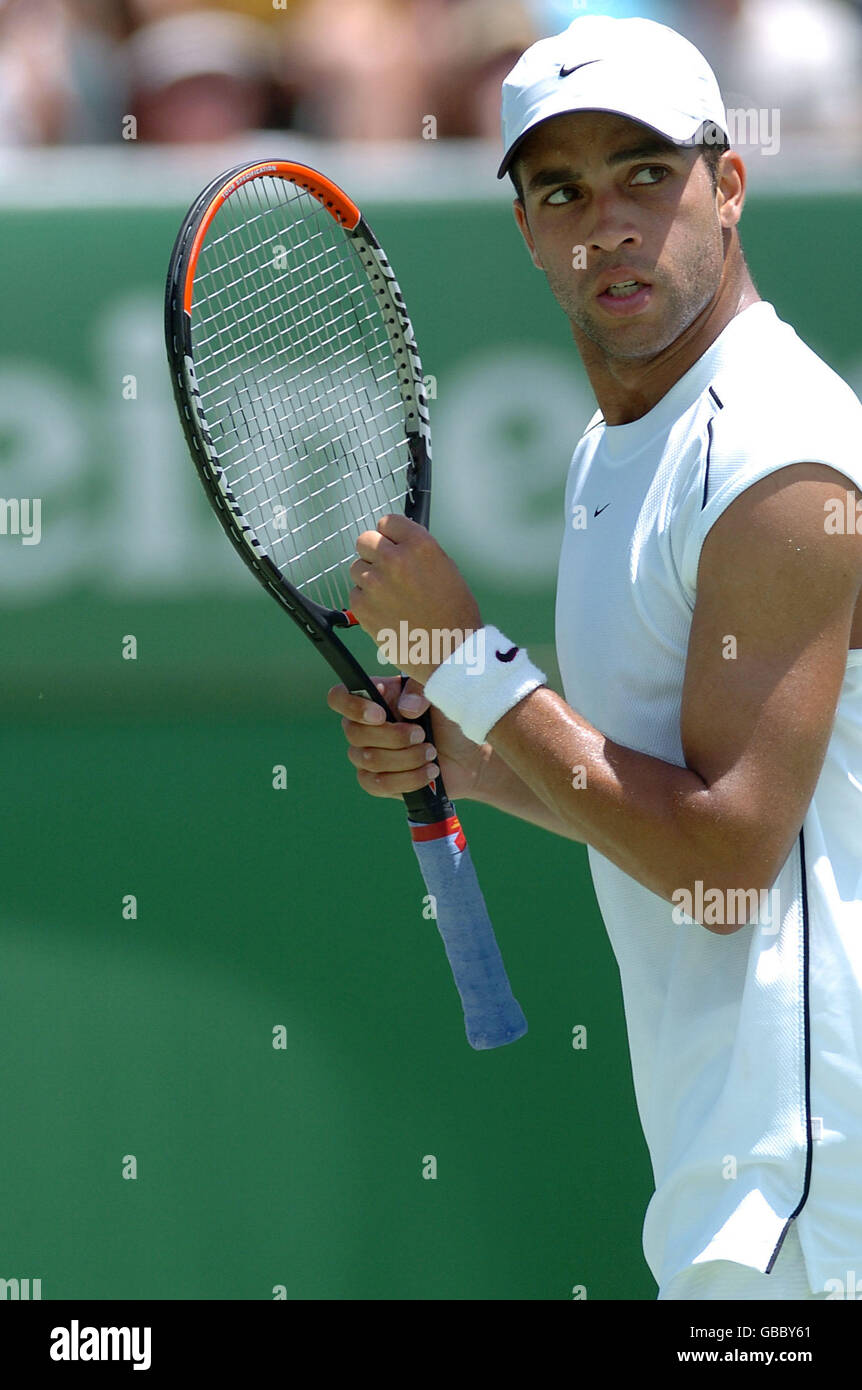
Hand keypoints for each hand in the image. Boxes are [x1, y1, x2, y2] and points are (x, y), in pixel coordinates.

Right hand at [326, 675, 487, 802]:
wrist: (468, 755)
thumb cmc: (450, 719)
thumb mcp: (441, 693)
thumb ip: (422, 691)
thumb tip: (405, 709)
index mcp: (374, 697)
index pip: (339, 697)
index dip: (353, 707)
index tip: (381, 715)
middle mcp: (364, 726)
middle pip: (354, 733)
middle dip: (394, 737)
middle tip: (422, 735)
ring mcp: (366, 755)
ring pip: (369, 760)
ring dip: (406, 758)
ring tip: (431, 753)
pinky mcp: (376, 781)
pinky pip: (378, 784)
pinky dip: (407, 779)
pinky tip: (429, 771)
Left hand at [347, 515, 480, 685]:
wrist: (450, 652)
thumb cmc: (455, 614)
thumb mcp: (446, 569)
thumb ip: (418, 552)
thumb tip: (397, 544)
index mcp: (420, 545)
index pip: (388, 522)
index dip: (390, 535)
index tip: (393, 544)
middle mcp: (394, 559)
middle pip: (365, 540)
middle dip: (374, 553)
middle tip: (387, 570)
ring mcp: (375, 583)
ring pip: (357, 568)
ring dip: (369, 578)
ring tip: (390, 596)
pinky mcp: (363, 607)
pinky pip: (355, 594)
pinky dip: (366, 601)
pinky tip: (386, 612)